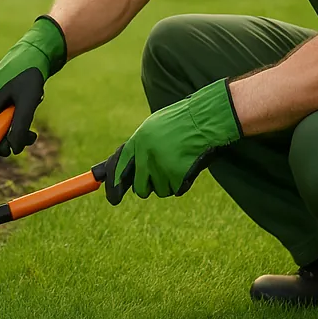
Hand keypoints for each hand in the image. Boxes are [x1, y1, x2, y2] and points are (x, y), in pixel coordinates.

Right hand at [0, 16, 66, 155]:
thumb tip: (14, 149)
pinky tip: (32, 101)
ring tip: (33, 113)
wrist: (37, 50)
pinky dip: (19, 112)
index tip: (10, 150)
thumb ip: (19, 127)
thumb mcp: (27, 103)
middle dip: (10, 135)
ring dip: (17, 124)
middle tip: (31, 135)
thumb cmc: (30, 74)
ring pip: (1, 119)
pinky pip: (6, 109)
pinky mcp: (1, 90)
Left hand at [103, 78, 241, 204]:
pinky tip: (187, 166)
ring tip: (179, 162)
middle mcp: (146, 155)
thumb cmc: (181, 122)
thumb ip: (140, 146)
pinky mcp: (176, 175)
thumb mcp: (154, 127)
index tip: (113, 199)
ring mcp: (161, 166)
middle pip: (140, 188)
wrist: (204, 119)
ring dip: (168, 182)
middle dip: (148, 186)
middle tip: (160, 177)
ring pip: (160, 190)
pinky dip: (182, 183)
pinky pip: (176, 190)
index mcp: (138, 140)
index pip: (118, 168)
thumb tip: (127, 169)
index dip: (114, 186)